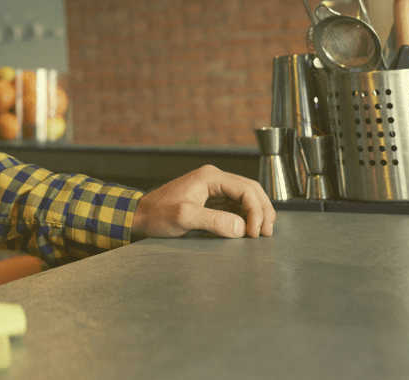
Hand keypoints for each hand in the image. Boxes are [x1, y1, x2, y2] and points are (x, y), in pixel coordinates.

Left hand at [132, 165, 274, 239]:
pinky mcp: (210, 197)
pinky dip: (246, 214)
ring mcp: (212, 186)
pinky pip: (235, 202)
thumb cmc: (157, 214)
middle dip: (263, 210)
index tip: (256, 232)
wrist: (140, 215)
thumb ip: (213, 221)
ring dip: (257, 212)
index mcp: (210, 177)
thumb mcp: (184, 218)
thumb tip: (241, 227)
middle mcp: (213, 177)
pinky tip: (249, 226)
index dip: (257, 211)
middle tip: (267, 232)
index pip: (246, 189)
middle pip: (250, 189)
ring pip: (245, 195)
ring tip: (263, 231)